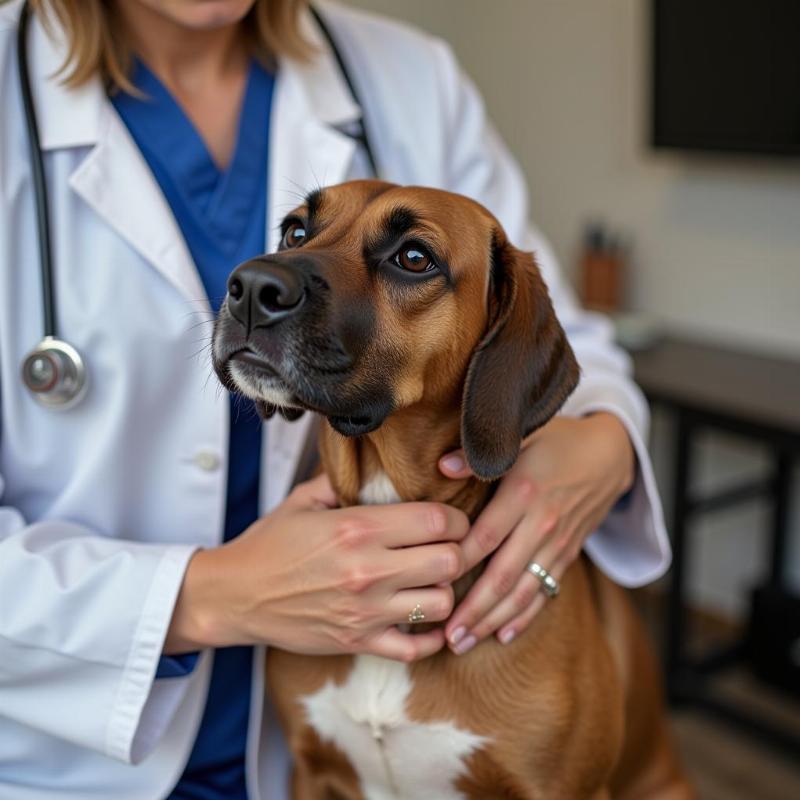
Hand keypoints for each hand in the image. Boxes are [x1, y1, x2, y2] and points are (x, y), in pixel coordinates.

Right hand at [165, 474, 467, 661]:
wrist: (235, 595)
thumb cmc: (270, 544)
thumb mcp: (303, 500)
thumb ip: (343, 479)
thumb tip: (377, 463)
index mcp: (357, 528)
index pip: (437, 521)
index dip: (456, 519)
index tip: (452, 520)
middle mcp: (368, 569)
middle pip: (449, 561)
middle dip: (456, 552)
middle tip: (447, 549)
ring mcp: (365, 610)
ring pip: (441, 603)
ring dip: (443, 591)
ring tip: (431, 581)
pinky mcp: (359, 641)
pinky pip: (417, 648)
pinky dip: (430, 636)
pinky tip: (424, 619)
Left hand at [438, 412, 634, 653]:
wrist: (610, 455)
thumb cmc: (556, 441)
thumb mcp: (522, 436)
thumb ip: (480, 455)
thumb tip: (442, 466)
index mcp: (524, 493)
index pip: (485, 536)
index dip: (457, 563)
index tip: (429, 585)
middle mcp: (541, 524)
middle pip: (503, 575)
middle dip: (473, 609)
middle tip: (445, 635)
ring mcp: (557, 543)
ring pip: (524, 592)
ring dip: (493, 620)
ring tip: (463, 643)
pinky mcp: (568, 554)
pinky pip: (545, 592)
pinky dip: (525, 616)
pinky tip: (503, 634)